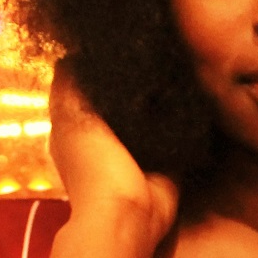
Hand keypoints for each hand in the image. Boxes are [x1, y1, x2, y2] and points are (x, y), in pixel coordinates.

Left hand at [47, 65, 178, 257]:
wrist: (128, 214)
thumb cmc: (92, 167)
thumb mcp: (71, 119)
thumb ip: (69, 87)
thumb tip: (71, 54)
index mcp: (78, 128)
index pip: (86, 89)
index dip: (98, 66)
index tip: (115, 43)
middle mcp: (107, 136)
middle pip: (119, 98)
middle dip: (132, 77)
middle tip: (150, 47)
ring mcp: (138, 148)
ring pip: (147, 110)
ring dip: (157, 92)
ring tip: (172, 61)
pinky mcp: (166, 158)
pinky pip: (173, 127)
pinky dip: (178, 111)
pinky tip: (187, 87)